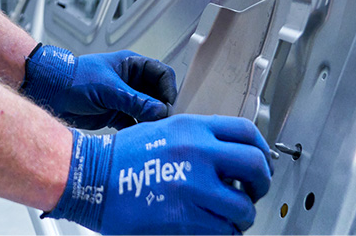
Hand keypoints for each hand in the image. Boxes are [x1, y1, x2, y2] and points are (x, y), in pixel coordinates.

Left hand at [20, 44, 176, 129]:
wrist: (50, 92)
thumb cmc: (74, 79)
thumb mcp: (108, 88)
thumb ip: (134, 100)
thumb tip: (160, 110)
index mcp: (131, 65)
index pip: (161, 75)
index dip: (168, 90)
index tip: (169, 106)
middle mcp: (131, 81)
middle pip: (157, 95)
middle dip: (162, 109)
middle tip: (166, 124)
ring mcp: (124, 98)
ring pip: (147, 111)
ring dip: (151, 121)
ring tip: (154, 134)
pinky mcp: (115, 114)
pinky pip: (134, 122)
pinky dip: (138, 130)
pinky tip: (140, 138)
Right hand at [44, 114, 272, 234]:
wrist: (93, 178)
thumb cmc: (122, 157)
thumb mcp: (165, 131)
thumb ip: (199, 138)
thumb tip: (229, 154)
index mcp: (193, 129)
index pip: (247, 132)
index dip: (262, 150)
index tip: (261, 161)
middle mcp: (198, 153)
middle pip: (255, 166)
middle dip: (260, 184)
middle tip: (252, 192)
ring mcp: (194, 187)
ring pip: (244, 207)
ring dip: (242, 215)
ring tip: (230, 215)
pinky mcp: (186, 217)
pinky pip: (224, 230)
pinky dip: (225, 232)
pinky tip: (214, 226)